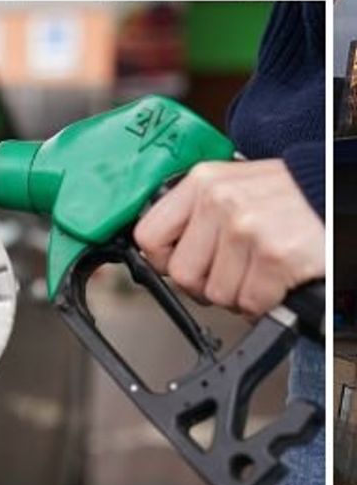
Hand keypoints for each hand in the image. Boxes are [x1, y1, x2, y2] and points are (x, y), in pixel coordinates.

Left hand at [133, 159, 325, 318]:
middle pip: (181, 274)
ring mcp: (247, 228)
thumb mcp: (237, 188)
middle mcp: (221, 201)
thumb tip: (163, 252)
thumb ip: (198, 213)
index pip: (148, 236)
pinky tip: (277, 279)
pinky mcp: (274, 255)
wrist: (341, 197)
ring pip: (215, 293)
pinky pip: (249, 302)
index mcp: (204, 182)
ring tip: (260, 269)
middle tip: (234, 271)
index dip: (164, 260)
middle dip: (206, 284)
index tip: (182, 262)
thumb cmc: (293, 197)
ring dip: (239, 293)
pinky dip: (264, 301)